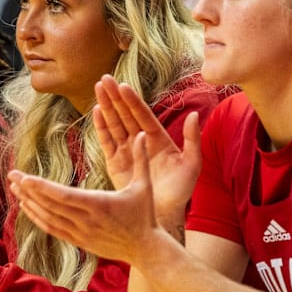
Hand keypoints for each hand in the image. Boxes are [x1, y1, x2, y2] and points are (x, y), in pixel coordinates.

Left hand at [8, 131, 161, 264]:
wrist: (145, 249)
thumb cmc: (145, 215)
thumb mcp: (145, 185)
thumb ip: (141, 158)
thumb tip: (142, 134)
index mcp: (99, 205)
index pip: (63, 196)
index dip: (41, 187)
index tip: (24, 177)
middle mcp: (86, 220)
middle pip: (49, 205)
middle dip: (28, 190)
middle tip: (11, 174)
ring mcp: (80, 233)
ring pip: (47, 218)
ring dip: (29, 203)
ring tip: (14, 188)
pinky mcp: (78, 241)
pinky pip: (52, 229)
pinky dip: (37, 218)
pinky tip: (26, 207)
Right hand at [94, 75, 201, 218]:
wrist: (163, 212)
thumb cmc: (180, 191)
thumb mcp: (192, 164)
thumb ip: (193, 139)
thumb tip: (195, 114)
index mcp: (157, 138)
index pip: (142, 114)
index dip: (132, 100)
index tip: (123, 85)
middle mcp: (140, 140)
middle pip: (125, 114)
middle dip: (115, 96)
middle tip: (105, 78)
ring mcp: (127, 150)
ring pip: (114, 123)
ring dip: (106, 106)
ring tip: (98, 88)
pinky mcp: (115, 162)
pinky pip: (107, 141)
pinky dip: (101, 127)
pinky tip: (96, 111)